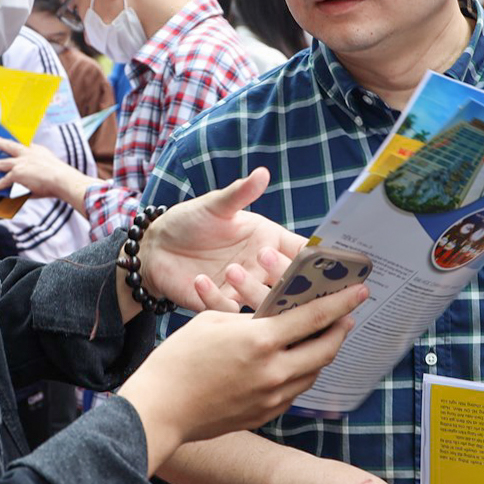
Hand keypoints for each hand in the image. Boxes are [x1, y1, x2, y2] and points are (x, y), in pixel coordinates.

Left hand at [0, 137, 88, 204]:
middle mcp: (27, 154)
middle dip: (0, 143)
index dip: (16, 142)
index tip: (10, 139)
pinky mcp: (16, 174)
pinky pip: (3, 180)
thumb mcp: (49, 165)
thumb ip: (39, 167)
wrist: (61, 178)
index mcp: (37, 150)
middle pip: (9, 146)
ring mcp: (20, 163)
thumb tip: (30, 176)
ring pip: (2, 163)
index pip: (23, 144)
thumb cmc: (59, 176)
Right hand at [120, 284, 363, 458]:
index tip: (360, 291)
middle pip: (325, 349)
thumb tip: (276, 318)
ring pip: (313, 373)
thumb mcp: (214, 322)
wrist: (160, 409)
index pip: (315, 317)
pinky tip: (291, 363)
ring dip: (320, 354)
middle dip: (339, 330)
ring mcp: (271, 398)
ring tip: (319, 338)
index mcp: (261, 342)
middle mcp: (274, 372)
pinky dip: (299, 374)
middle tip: (344, 317)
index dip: (341, 302)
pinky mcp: (265, 415)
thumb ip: (252, 318)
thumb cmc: (179, 359)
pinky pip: (293, 391)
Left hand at [138, 169, 308, 312]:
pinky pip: (227, 310)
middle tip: (266, 257)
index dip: (317, 256)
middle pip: (290, 280)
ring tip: (232, 269)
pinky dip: (215, 300)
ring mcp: (243, 288)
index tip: (326, 258)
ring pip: (264, 301)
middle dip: (286, 273)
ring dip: (252, 288)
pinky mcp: (221, 303)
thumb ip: (239, 193)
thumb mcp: (215, 205)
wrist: (157, 246)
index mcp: (269, 240)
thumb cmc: (191, 220)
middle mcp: (261, 267)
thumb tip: (261, 173)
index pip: (303, 251)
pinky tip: (199, 281)